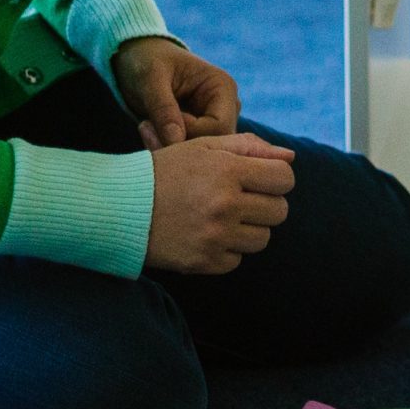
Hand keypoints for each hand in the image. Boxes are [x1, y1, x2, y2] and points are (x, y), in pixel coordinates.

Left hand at [114, 39, 238, 146]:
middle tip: (146, 133)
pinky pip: (192, 152)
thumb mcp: (150, 78)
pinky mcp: (201, 133)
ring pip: (204, 152)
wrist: (139, 60)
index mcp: (223, 87)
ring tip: (145, 131)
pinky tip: (150, 136)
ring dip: (173, 149)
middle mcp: (227, 107)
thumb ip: (163, 109)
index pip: (219, 127)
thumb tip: (175, 141)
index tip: (156, 123)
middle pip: (216, 144)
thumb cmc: (147, 61)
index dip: (189, 133)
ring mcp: (216, 121)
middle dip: (180, 145)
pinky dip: (170, 149)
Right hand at [146, 131, 296, 274]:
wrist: (119, 208)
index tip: (259, 179)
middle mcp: (225, 205)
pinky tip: (205, 235)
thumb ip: (248, 147)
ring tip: (220, 218)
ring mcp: (215, 236)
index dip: (275, 178)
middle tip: (239, 199)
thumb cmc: (165, 172)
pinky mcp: (204, 262)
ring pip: (262, 239)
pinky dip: (226, 250)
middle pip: (279, 211)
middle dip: (264, 204)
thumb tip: (290, 156)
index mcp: (227, 170)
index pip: (284, 178)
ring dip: (247, 229)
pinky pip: (237, 260)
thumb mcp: (202, 148)